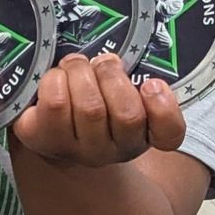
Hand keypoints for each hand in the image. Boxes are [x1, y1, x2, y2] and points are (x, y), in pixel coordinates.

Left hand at [12, 54, 184, 167]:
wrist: (46, 126)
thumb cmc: (91, 99)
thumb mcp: (119, 90)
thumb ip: (133, 80)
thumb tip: (123, 66)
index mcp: (141, 136)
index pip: (169, 135)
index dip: (163, 108)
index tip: (152, 84)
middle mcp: (113, 151)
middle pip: (127, 114)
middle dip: (111, 74)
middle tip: (101, 63)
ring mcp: (78, 151)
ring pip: (90, 106)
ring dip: (81, 72)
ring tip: (75, 66)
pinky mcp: (44, 140)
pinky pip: (55, 103)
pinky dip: (55, 79)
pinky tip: (57, 78)